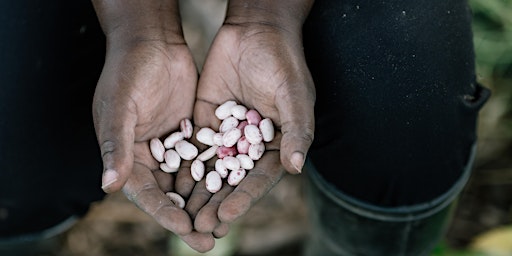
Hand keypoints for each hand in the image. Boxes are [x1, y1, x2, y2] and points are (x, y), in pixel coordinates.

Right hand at [92, 39, 218, 250]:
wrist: (152, 42)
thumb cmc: (128, 72)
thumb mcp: (120, 108)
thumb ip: (117, 146)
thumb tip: (109, 187)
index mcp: (127, 157)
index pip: (147, 193)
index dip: (165, 213)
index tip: (185, 229)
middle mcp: (150, 157)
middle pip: (172, 195)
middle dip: (190, 218)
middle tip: (212, 240)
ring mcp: (173, 146)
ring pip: (192, 181)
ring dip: (207, 202)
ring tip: (227, 223)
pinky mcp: (192, 133)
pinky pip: (206, 158)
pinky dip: (218, 174)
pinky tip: (235, 189)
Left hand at [184, 8, 314, 234]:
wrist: (256, 30)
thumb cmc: (283, 61)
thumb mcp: (293, 94)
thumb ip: (296, 129)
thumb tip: (295, 166)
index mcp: (276, 145)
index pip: (260, 179)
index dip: (244, 198)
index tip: (227, 216)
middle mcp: (251, 145)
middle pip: (233, 181)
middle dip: (217, 204)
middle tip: (200, 227)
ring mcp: (227, 135)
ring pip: (211, 169)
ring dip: (198, 193)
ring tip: (183, 216)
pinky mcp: (206, 121)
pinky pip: (194, 147)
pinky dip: (183, 165)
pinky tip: (170, 183)